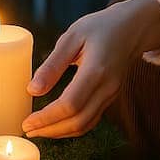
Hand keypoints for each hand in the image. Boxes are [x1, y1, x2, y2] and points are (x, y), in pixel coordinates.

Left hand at [20, 0, 159, 138]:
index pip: (70, 105)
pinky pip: (91, 119)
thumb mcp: (72, 37)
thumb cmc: (100, 27)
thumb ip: (53, 64)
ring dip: (60, 132)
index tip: (27, 122)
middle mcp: (107, 87)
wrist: (132, 28)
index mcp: (96, 71)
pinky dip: (72, 127)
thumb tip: (33, 90)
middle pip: (78, 121)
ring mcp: (111, 95)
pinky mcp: (110, 97)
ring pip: (85, 124)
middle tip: (27, 130)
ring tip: (37, 130)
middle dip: (50, 130)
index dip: (47, 118)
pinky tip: (55, 125)